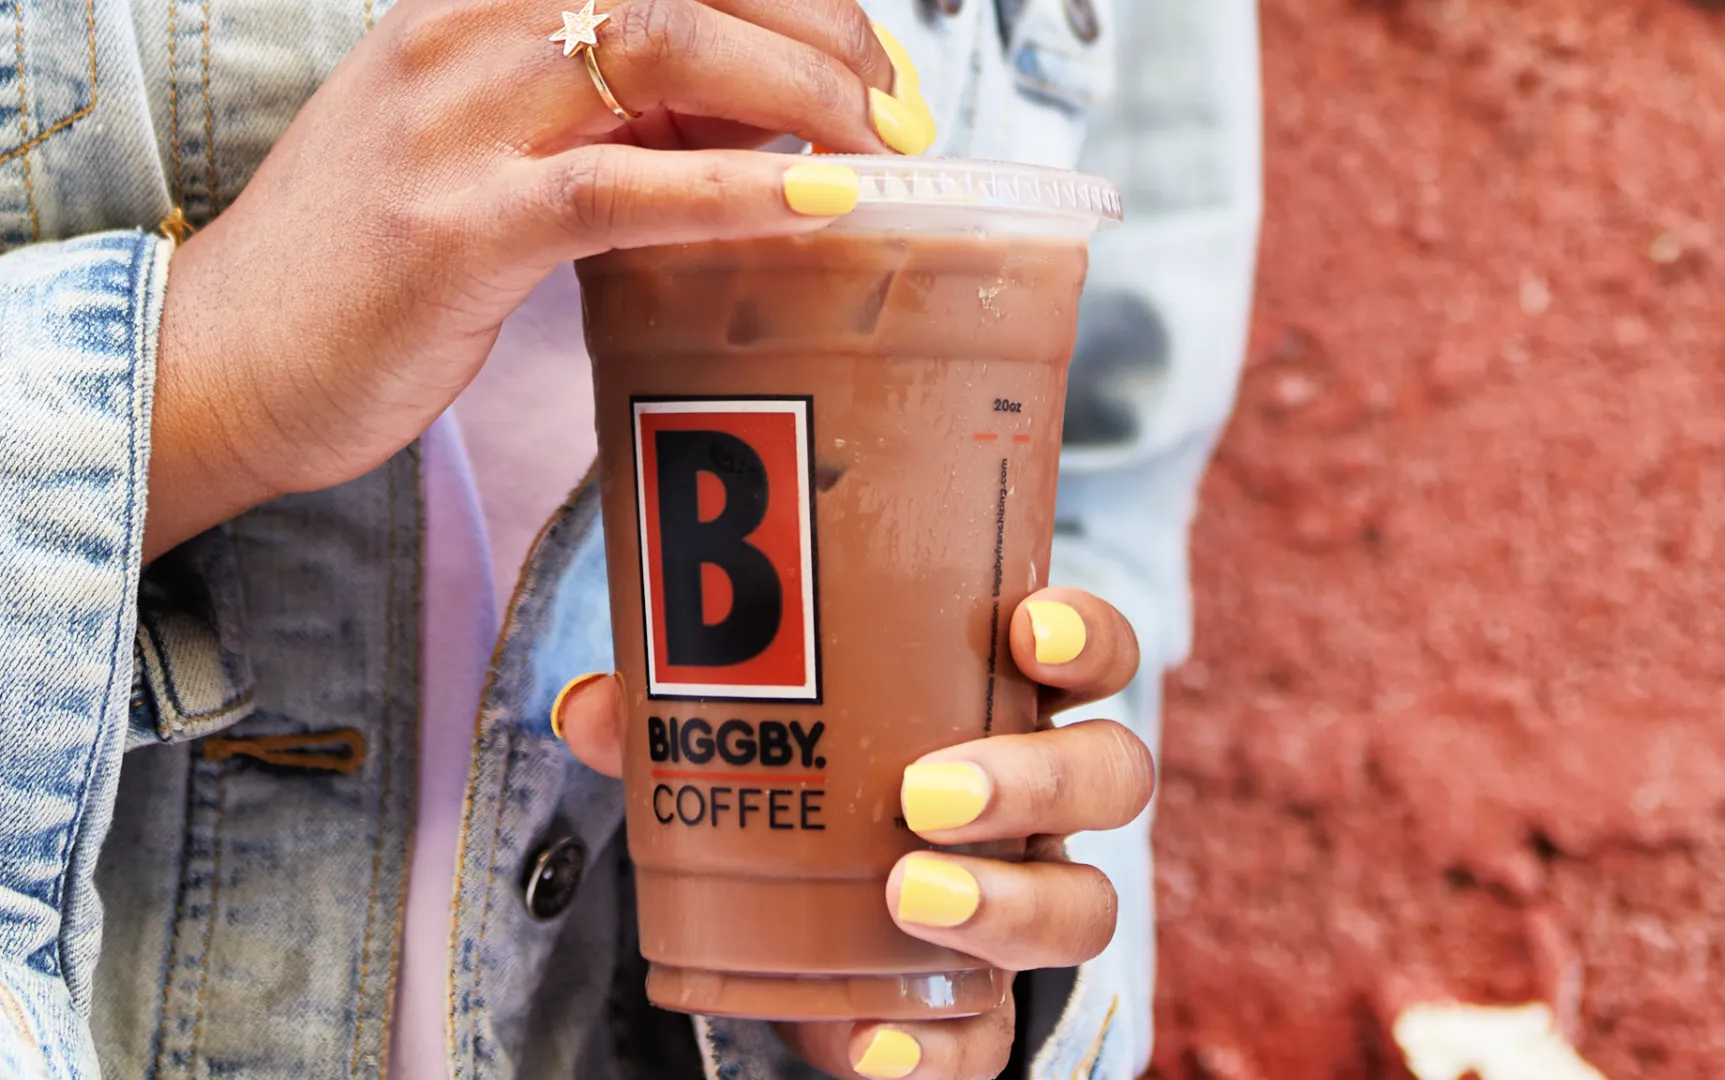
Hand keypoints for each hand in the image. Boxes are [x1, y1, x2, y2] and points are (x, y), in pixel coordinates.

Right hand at [146, 0, 935, 558]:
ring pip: (669, 43)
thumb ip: (627, 111)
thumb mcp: (506, 144)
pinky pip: (622, 186)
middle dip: (824, 30)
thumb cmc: (381, 258)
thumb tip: (776, 109)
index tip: (879, 59)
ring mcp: (454, 119)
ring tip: (881, 149)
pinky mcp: (458, 229)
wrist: (231, 353)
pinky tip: (819, 202)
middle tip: (902, 111)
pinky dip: (739, 189)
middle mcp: (466, 26)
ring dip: (805, 89)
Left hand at [553, 587, 1152, 1078]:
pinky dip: (940, 1048)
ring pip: (1087, 906)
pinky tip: (871, 1041)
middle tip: (928, 792)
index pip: (1092, 656)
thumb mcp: (737, 733)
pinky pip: (996, 1040)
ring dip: (1010, 905)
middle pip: (1113, 776)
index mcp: (1004, 707)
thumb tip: (590, 709)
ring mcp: (1025, 906)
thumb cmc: (799, 787)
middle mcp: (1041, 805)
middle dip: (1041, 779)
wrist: (792, 932)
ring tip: (909, 898)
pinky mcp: (979, 1011)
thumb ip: (672, 715)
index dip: (1084, 638)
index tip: (1025, 628)